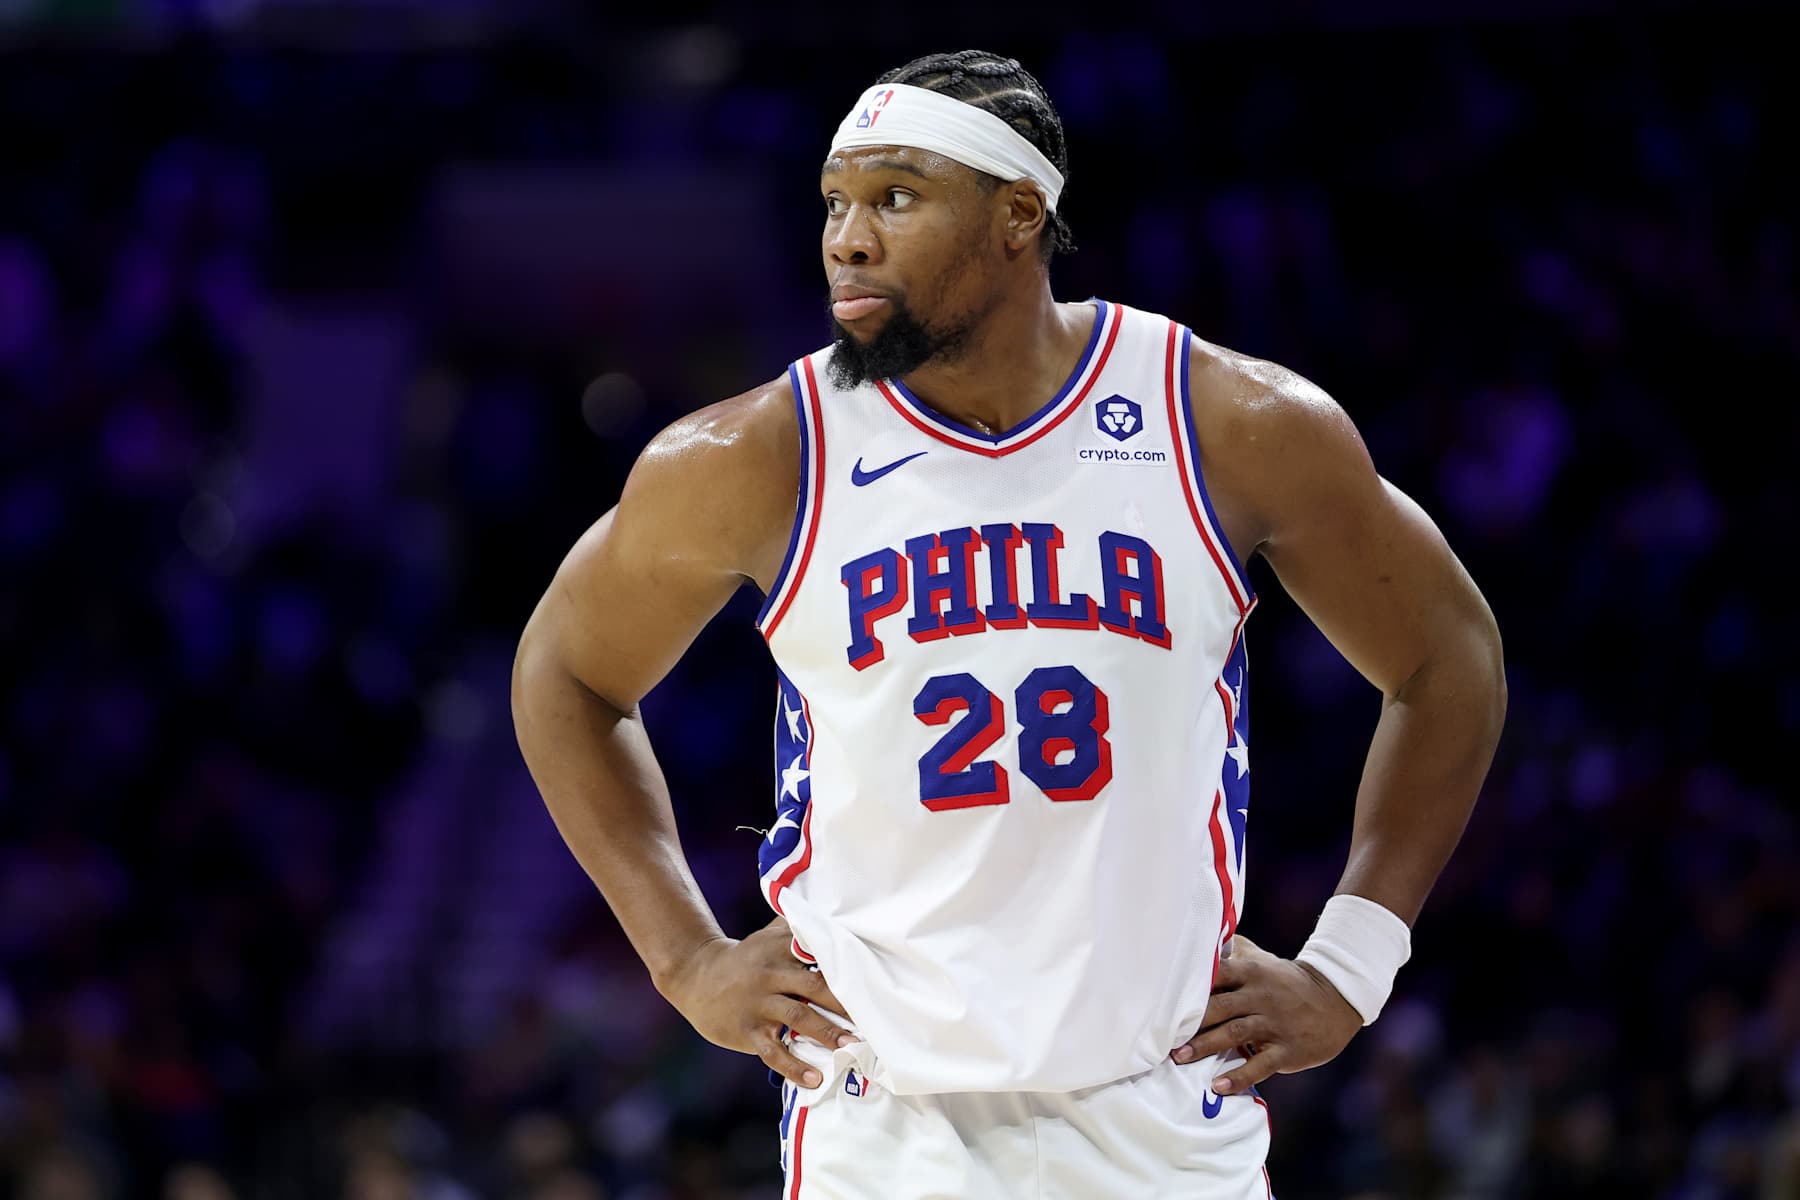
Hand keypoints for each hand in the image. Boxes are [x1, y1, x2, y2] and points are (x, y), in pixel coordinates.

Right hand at [658, 915, 855, 1087]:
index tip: (871, 978)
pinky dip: (794, 1067)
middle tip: (872, 1018)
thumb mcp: (769, 936)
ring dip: (826, 1033)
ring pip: (797, 1018)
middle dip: (843, 1003)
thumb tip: (837, 913)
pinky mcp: (747, 1030)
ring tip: (849, 1047)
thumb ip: (799, 927)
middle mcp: (771, 974)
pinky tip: (814, 1079)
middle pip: (813, 986)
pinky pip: (773, 1052)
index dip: (844, 965)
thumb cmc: (747, 957)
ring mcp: (758, 1003)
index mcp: (781, 949)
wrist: (697, 975)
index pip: (818, 954)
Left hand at [1170, 934, 1360, 1094]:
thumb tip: (1200, 937)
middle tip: (1164, 1037)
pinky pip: (1260, 1064)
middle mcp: (1260, 996)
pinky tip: (1218, 1086)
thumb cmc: (1288, 980)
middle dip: (1191, 1023)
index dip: (1191, 987)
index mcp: (1251, 973)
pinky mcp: (1287, 1049)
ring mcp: (1274, 1023)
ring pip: (1235, 1034)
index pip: (1216, 975)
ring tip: (1180, 1058)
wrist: (1336, 998)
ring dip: (1206, 1047)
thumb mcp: (1263, 960)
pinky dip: (1238, 1076)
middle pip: (1220, 1007)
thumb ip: (1233, 951)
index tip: (1165, 999)